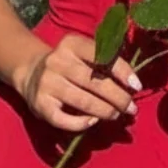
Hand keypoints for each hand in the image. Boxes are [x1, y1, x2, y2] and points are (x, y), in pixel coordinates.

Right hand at [15, 33, 140, 133]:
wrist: (30, 72)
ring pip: (83, 102)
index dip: (122, 72)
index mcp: (71, 44)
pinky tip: (93, 121)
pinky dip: (82, 123)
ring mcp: (47, 83)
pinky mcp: (40, 105)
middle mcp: (57, 61)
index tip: (136, 87)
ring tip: (117, 115)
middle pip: (95, 82)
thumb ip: (104, 61)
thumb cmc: (69, 64)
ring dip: (105, 111)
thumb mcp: (82, 53)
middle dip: (118, 97)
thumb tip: (132, 84)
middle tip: (131, 108)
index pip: (101, 56)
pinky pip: (64, 120)